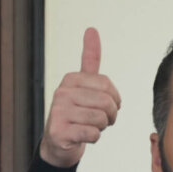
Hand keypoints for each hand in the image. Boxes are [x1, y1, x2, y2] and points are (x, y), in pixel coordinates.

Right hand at [39, 28, 121, 167]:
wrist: (59, 143)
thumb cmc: (77, 113)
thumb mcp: (84, 85)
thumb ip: (90, 59)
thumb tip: (91, 28)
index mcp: (70, 79)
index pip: (107, 84)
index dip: (114, 99)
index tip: (105, 105)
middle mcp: (61, 92)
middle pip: (106, 102)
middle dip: (110, 115)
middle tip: (101, 120)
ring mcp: (58, 112)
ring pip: (101, 119)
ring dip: (101, 127)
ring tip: (89, 127)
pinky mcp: (59, 132)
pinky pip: (93, 134)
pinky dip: (94, 138)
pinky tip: (83, 136)